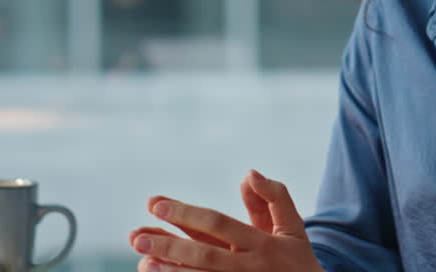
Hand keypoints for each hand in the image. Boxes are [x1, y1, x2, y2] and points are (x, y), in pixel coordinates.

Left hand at [129, 170, 324, 271]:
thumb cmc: (298, 260)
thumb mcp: (293, 227)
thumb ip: (274, 198)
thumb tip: (249, 173)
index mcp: (262, 242)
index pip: (218, 224)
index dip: (186, 214)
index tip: (155, 204)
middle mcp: (250, 267)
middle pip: (205, 254)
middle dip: (170, 245)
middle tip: (137, 236)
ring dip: (171, 271)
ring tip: (144, 260)